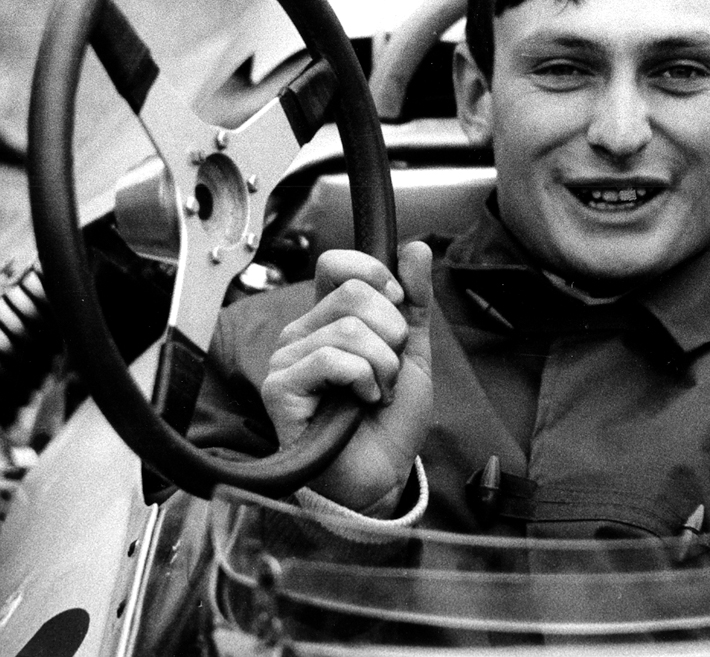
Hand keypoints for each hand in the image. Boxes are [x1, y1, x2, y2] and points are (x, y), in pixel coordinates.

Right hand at [261, 241, 432, 514]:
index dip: (376, 276)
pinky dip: (364, 381)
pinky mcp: (280, 389)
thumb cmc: (389, 420)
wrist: (383, 475)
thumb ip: (416, 302)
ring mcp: (287, 360)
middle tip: (388, 371)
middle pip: (353, 293)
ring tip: (377, 393)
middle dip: (391, 334)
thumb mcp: (413, 352)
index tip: (398, 308)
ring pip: (349, 329)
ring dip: (382, 366)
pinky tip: (362, 403)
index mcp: (329, 318)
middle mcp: (302, 332)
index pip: (337, 263)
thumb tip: (415, 248)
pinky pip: (331, 359)